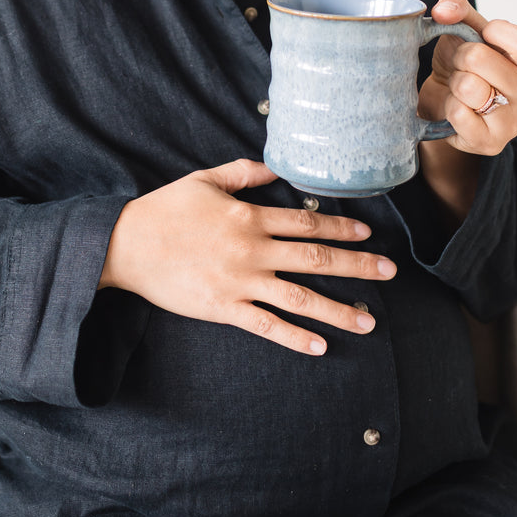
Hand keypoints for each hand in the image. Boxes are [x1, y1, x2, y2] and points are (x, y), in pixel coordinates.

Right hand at [98, 159, 396, 354]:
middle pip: (315, 258)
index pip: (306, 222)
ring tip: (368, 322)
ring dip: (338, 309)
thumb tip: (275, 169)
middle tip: (389, 272)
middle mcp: (252, 249)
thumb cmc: (164, 209)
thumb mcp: (204, 179)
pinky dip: (294, 337)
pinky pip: (266, 325)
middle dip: (357, 265)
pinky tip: (319, 346)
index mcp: (249, 216)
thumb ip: (243, 173)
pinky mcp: (223, 307)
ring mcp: (240, 281)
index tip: (368, 234)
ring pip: (300, 297)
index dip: (341, 227)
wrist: (127, 243)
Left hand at [417, 0, 516, 154]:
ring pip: (468, 87)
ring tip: (461, 87)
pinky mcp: (490, 143)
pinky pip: (458, 113)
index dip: (492, 32)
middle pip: (482, 58)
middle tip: (464, 65)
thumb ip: (459, 10)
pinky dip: (448, 106)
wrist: (447, 102)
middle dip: (462, 55)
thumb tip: (443, 9)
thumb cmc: (465, 64)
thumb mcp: (467, 30)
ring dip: (455, 81)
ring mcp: (515, 123)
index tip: (483, 37)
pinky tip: (458, 108)